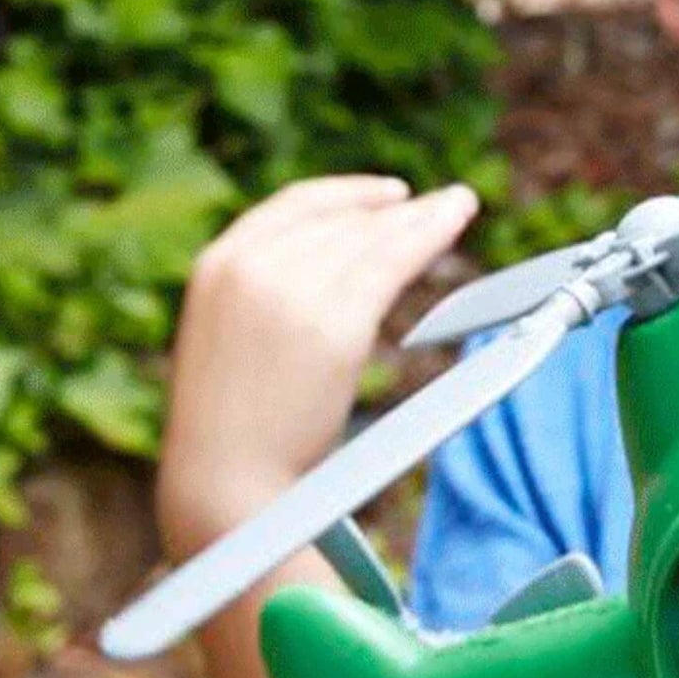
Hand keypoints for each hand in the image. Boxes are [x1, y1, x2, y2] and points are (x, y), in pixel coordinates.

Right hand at [155, 174, 478, 559]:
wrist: (222, 483)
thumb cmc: (231, 433)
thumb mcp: (232, 343)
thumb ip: (269, 302)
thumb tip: (331, 286)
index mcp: (217, 265)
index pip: (294, 208)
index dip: (348, 196)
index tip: (388, 195)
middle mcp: (251, 267)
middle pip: (343, 223)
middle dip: (399, 211)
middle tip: (446, 203)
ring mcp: (291, 292)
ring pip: (373, 239)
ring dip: (425, 218)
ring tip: (462, 205)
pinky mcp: (334, 325)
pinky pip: (394, 265)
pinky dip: (430, 238)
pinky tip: (456, 224)